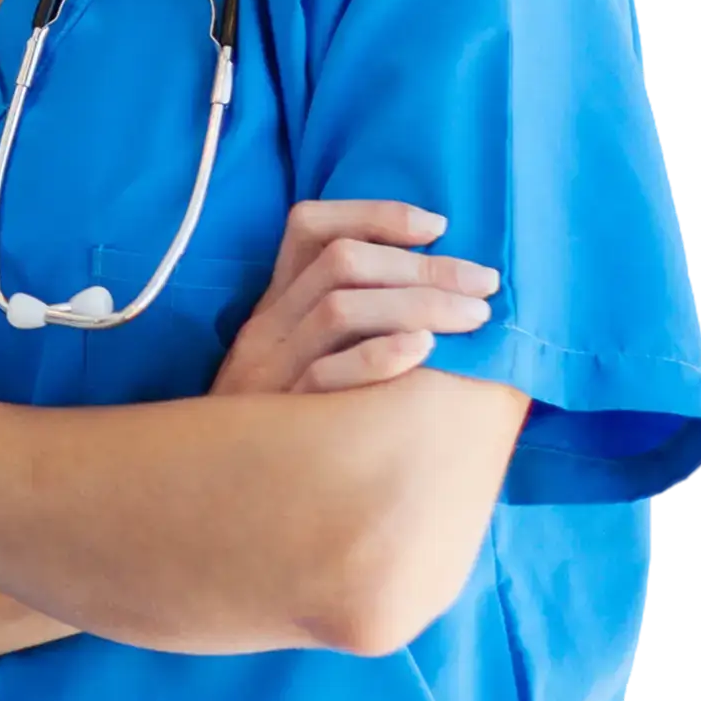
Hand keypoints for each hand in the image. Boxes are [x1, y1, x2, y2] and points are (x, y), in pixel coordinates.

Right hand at [209, 201, 498, 396]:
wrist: (216, 485)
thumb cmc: (283, 423)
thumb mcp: (297, 361)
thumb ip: (346, 326)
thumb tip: (438, 293)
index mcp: (274, 304)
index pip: (310, 228)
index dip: (375, 215)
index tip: (439, 225)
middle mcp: (267, 326)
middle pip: (340, 264)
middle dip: (422, 266)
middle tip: (485, 283)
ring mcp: (270, 368)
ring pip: (339, 308)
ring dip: (418, 303)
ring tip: (474, 317)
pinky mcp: (279, 414)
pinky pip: (327, 374)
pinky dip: (380, 354)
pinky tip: (426, 350)